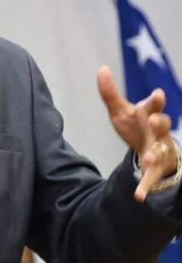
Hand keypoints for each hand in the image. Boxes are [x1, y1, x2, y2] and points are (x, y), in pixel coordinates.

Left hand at [97, 66, 177, 201]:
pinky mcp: (156, 169)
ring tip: (149, 158)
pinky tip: (138, 196)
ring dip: (155, 154)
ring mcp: (160, 150)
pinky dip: (146, 187)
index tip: (158, 94)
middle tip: (154, 120)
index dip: (156, 100)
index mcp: (149, 114)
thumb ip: (110, 93)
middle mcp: (158, 132)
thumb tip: (102, 69)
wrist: (148, 148)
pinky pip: (152, 178)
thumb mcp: (120, 110)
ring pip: (161, 151)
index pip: (153, 105)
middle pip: (162, 125)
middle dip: (159, 123)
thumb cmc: (135, 125)